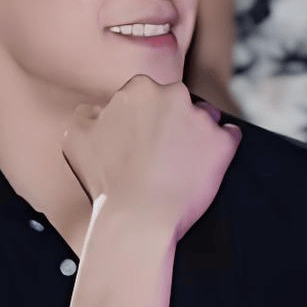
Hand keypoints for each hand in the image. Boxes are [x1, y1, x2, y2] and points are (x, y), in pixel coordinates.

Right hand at [62, 76, 240, 239]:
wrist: (136, 219)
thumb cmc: (105, 181)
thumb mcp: (76, 137)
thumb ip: (89, 112)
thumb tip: (101, 109)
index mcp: (140, 87)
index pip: (152, 95)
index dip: (148, 119)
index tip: (145, 141)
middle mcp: (173, 94)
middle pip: (181, 102)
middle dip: (175, 122)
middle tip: (164, 155)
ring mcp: (201, 118)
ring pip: (207, 117)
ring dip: (199, 134)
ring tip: (185, 163)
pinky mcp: (223, 142)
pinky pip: (230, 135)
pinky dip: (222, 148)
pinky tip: (208, 164)